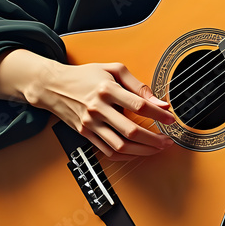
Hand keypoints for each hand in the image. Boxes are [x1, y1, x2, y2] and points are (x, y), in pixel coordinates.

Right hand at [25, 59, 176, 160]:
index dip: (158, 114)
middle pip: (131, 130)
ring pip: (120, 146)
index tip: (170, 119)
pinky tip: (138, 152)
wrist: (54, 86)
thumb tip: (159, 102)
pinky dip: (126, 155)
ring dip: (142, 150)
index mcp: (107, 90)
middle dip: (154, 138)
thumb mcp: (114, 70)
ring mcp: (90, 124)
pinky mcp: (86, 134)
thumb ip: (138, 85)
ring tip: (157, 149)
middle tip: (167, 140)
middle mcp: (98, 109)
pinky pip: (109, 151)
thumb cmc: (86, 76)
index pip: (139, 105)